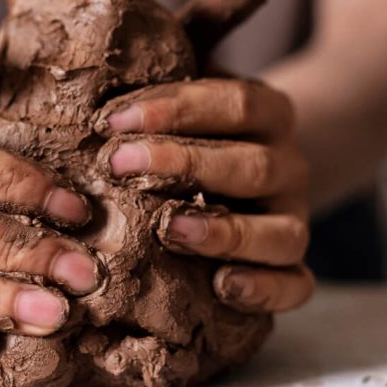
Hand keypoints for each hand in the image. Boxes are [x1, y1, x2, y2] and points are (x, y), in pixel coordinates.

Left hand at [96, 78, 314, 312]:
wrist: (248, 179)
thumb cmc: (194, 140)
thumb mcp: (183, 111)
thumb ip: (155, 104)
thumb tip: (90, 97)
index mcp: (270, 115)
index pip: (236, 103)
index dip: (176, 109)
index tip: (113, 120)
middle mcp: (290, 168)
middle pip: (253, 165)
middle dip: (184, 165)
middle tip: (119, 166)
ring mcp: (295, 221)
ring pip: (282, 231)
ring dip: (224, 231)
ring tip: (168, 230)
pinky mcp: (295, 270)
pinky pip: (296, 286)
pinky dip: (264, 289)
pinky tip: (221, 288)